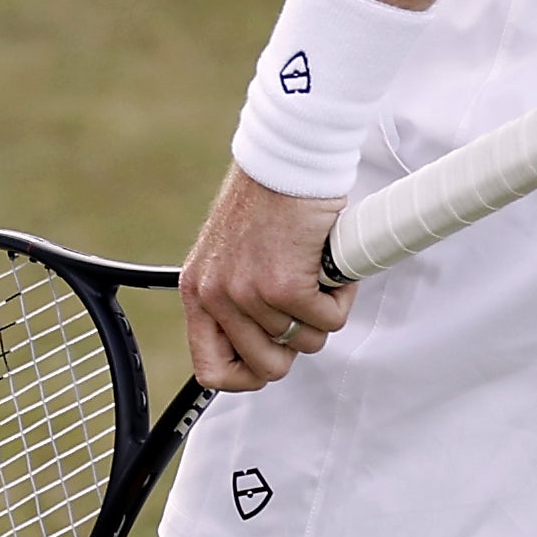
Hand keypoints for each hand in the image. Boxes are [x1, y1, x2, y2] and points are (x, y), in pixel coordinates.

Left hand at [176, 163, 350, 393]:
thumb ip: (236, 300)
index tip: (271, 357)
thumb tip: (264, 344)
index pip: (211, 370)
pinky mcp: (285, 285)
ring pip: (305, 342)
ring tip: (313, 272)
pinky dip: (339, 297)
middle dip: (296, 342)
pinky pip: (327, 321)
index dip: (248, 375)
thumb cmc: (266, 202)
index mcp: (198, 292)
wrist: (285, 161)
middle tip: (303, 305)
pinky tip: (327, 266)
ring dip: (321, 311)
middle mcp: (216, 296)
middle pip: (267, 367)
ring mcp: (248, 294)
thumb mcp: (229, 258)